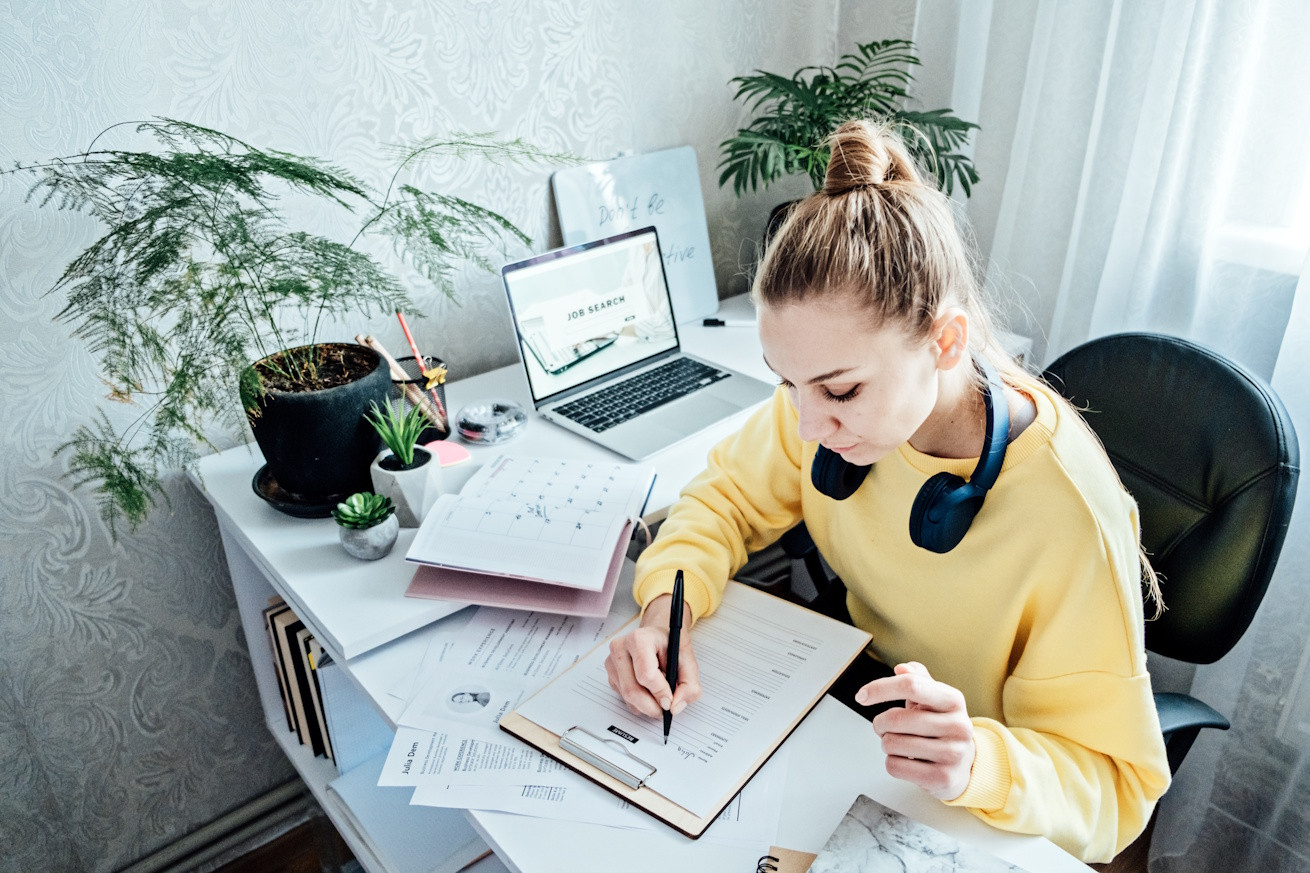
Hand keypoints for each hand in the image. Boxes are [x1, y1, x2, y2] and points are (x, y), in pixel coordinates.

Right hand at [604, 594, 701, 718]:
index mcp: (640, 639)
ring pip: (627, 697)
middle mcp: (620, 648)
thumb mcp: (688, 661)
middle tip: (666, 709)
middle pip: (632, 690)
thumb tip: (675, 707)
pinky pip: (624, 699)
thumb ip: (689, 685)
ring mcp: (612, 662)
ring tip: (660, 697)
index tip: (670, 701)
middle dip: (652, 706)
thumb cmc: (669, 646)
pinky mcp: (610, 675)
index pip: (646, 674)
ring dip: (647, 706)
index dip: (660, 692)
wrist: (657, 637)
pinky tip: (649, 692)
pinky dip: (639, 704)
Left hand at [856, 662, 975, 800]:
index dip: (880, 688)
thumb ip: (917, 678)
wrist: (965, 765)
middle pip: (895, 718)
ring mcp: (952, 753)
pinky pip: (895, 766)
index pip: (911, 685)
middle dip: (880, 723)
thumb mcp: (934, 699)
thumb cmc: (941, 727)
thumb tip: (901, 668)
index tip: (862, 696)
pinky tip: (908, 760)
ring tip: (901, 743)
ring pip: (891, 743)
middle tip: (884, 727)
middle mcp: (958, 726)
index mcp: (953, 700)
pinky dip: (892, 762)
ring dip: (886, 744)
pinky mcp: (942, 778)